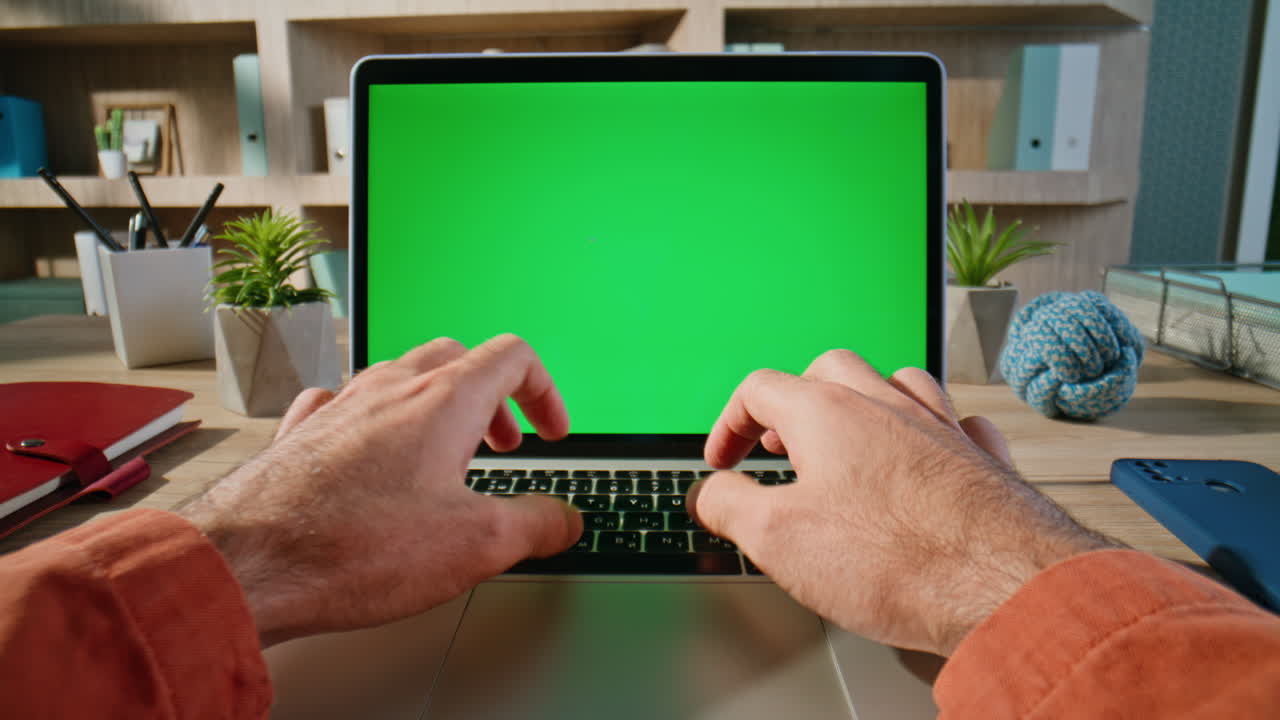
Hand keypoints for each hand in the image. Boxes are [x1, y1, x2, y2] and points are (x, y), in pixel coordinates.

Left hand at [179, 335, 582, 646]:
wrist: (248, 563)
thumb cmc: (353, 547)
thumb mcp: (477, 544)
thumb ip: (537, 524)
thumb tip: (563, 519)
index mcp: (443, 400)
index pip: (512, 358)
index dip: (545, 393)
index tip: (551, 433)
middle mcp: (390, 388)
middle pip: (456, 359)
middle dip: (493, 399)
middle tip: (505, 445)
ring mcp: (340, 406)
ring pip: (400, 377)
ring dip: (436, 407)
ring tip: (444, 455)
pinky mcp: (300, 434)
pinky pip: (343, 402)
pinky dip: (372, 418)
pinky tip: (366, 446)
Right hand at [690, 350, 1117, 655]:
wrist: (1003, 585)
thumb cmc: (896, 560)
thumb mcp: (777, 539)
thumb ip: (729, 506)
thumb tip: (710, 495)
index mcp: (828, 411)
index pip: (759, 389)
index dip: (729, 424)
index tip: (723, 461)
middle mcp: (886, 404)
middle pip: (828, 371)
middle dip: (795, 402)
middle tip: (780, 443)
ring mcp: (941, 426)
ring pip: (896, 383)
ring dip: (863, 404)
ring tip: (847, 439)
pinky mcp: (984, 460)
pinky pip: (956, 421)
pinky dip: (931, 430)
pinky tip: (928, 451)